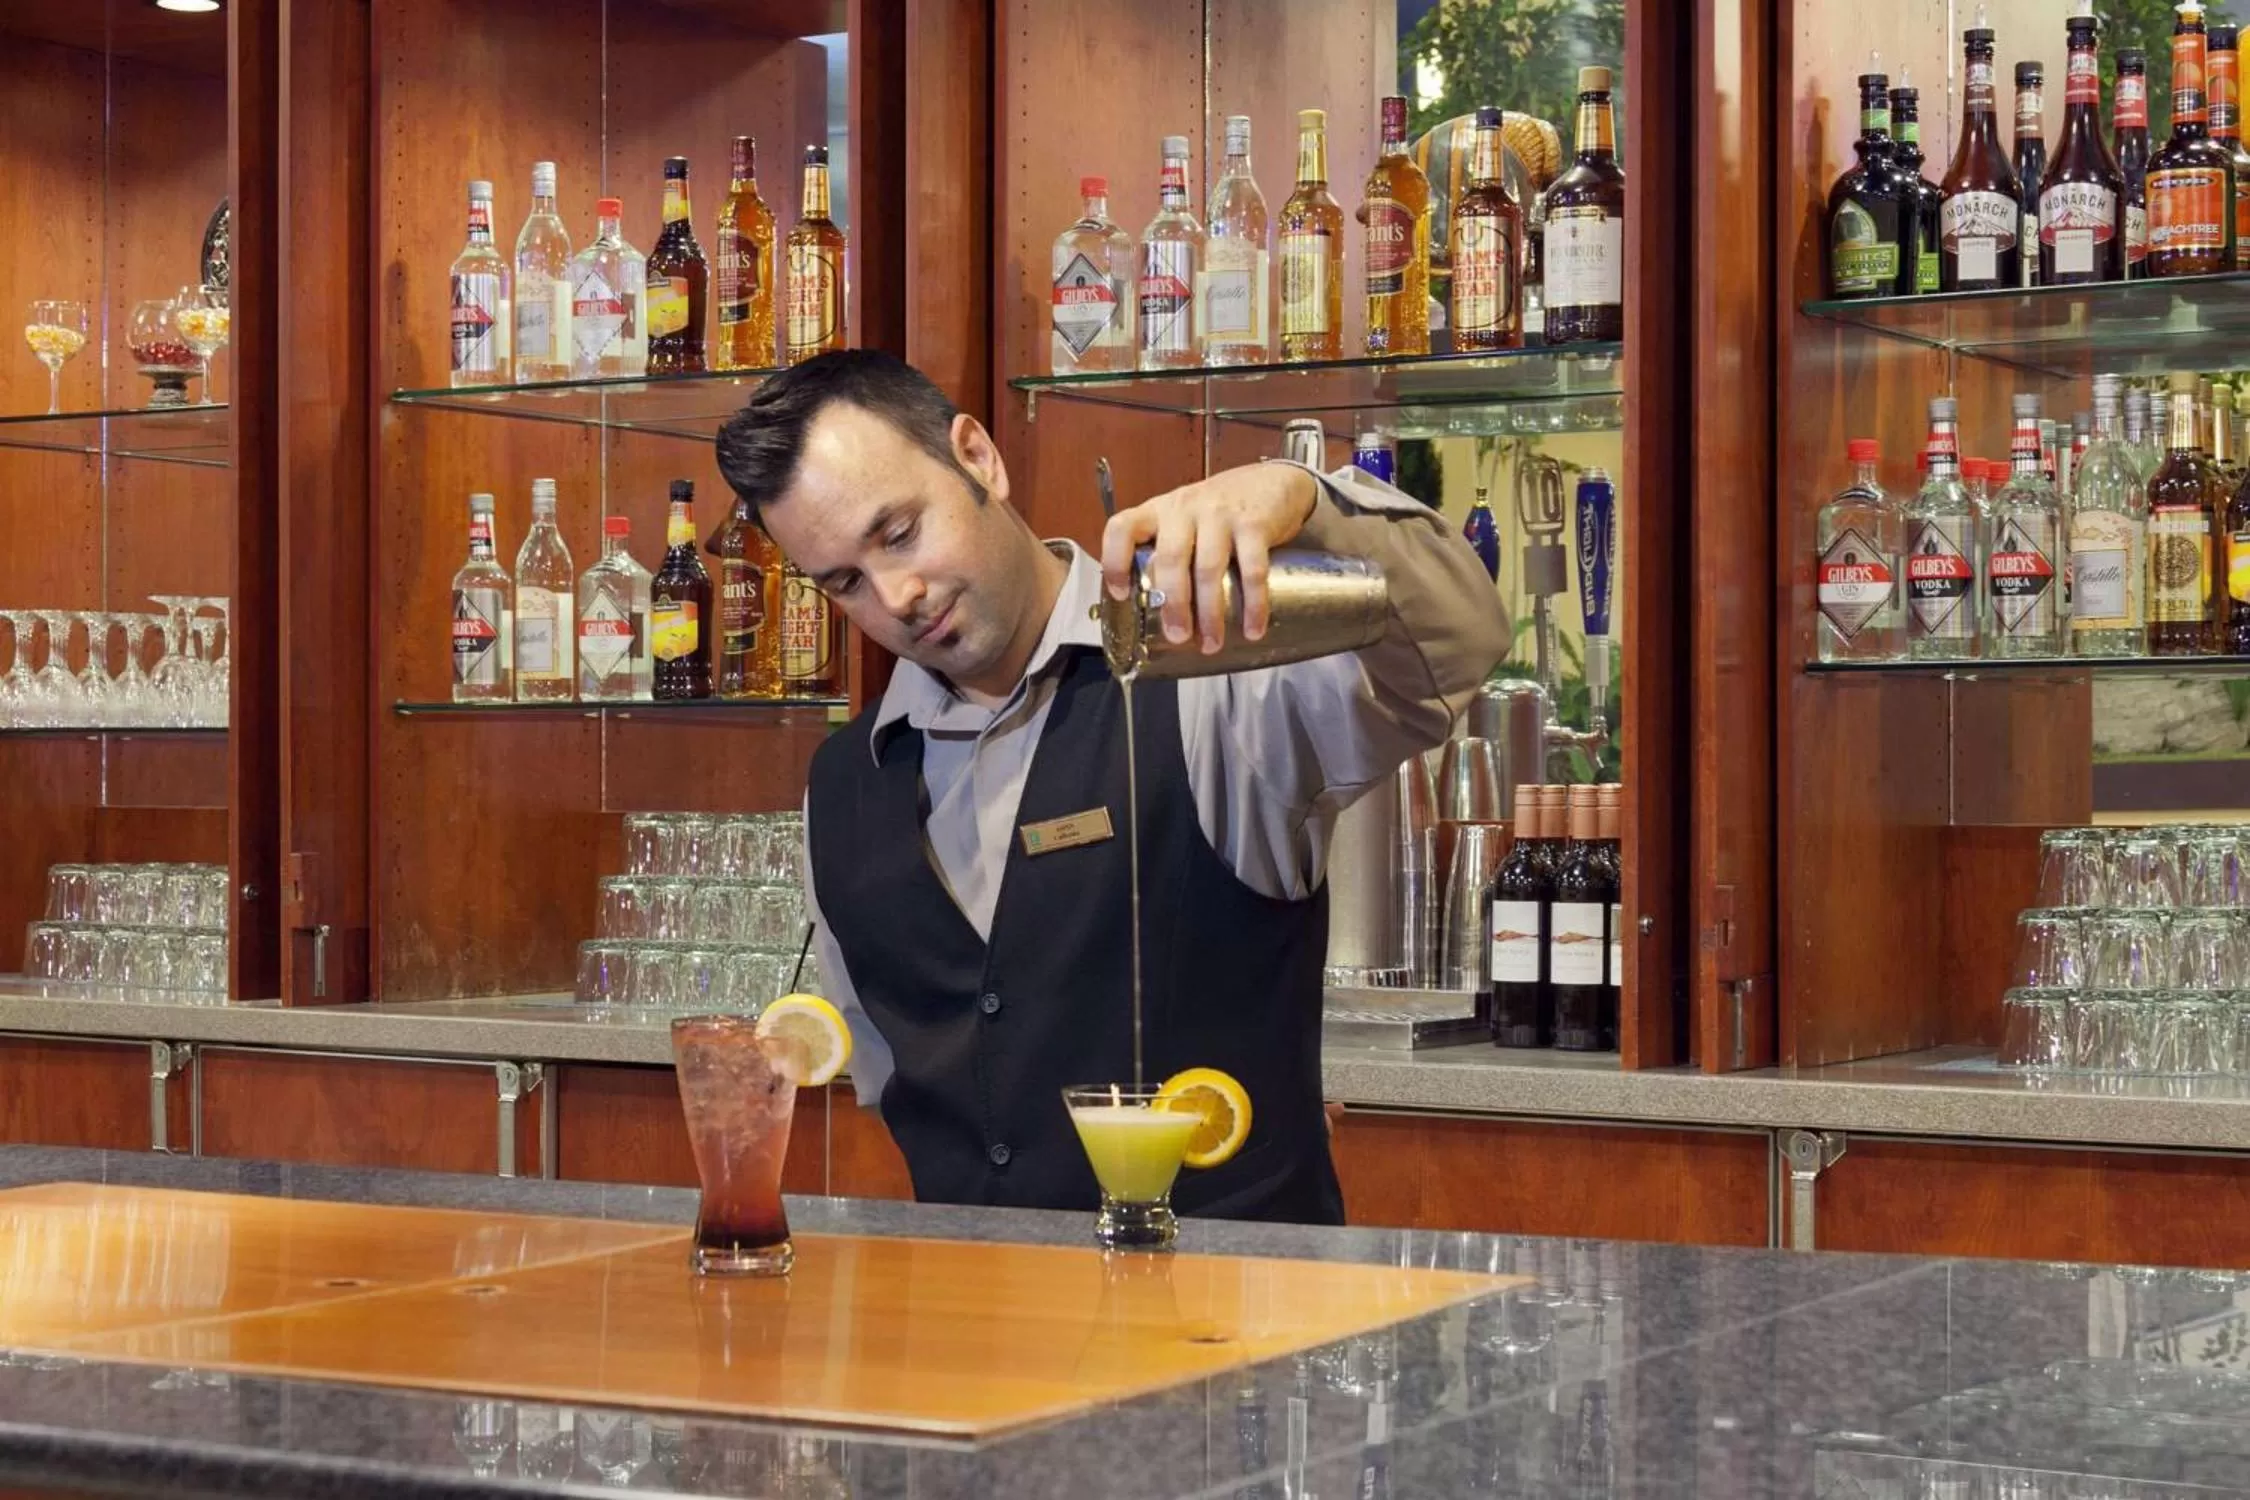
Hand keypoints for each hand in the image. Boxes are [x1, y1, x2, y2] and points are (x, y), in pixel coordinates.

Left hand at [1100, 462, 1319, 652]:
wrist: (1271, 482)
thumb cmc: (1219, 511)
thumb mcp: (1184, 521)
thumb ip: (1169, 553)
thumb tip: (1155, 614)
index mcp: (1158, 512)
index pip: (1122, 527)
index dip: (1115, 561)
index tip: (1121, 595)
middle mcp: (1184, 510)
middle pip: (1169, 558)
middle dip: (1173, 604)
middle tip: (1178, 637)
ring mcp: (1219, 514)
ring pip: (1208, 568)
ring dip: (1210, 612)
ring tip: (1211, 643)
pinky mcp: (1253, 524)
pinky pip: (1252, 569)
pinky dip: (1253, 604)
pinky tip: (1253, 629)